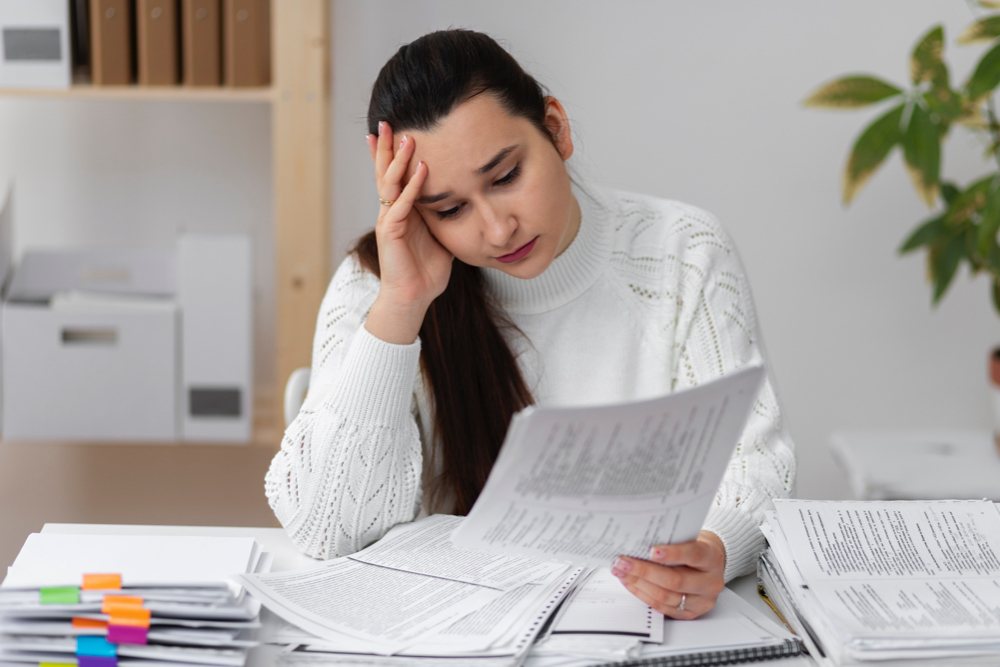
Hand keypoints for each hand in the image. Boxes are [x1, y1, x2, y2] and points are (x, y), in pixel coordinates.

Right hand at [364, 122, 453, 343]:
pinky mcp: (391, 232)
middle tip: (386, 122)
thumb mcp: (442, 236)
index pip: (393, 175)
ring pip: (390, 183)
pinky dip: (412, 187)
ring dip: (398, 159)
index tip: (393, 131)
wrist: (414, 297)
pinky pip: (401, 204)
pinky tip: (420, 170)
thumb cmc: (427, 270)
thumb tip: (468, 203)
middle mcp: (392, 211)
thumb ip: (447, 217)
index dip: (391, 154)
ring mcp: (389, 220)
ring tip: (406, 137)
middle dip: (385, 147)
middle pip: (385, 172)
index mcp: (402, 210)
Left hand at [611, 530, 725, 619]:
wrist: (708, 564)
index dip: (673, 553)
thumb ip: (670, 541)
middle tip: (622, 561)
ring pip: (665, 596)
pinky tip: (630, 582)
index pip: (694, 555)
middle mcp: (710, 582)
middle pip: (675, 580)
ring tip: (621, 571)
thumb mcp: (688, 539)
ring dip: (638, 583)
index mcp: (711, 558)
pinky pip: (661, 607)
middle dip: (644, 571)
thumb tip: (637, 542)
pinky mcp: (689, 613)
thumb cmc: (693, 547)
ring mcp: (701, 601)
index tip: (651, 550)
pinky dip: (642, 594)